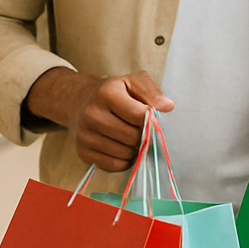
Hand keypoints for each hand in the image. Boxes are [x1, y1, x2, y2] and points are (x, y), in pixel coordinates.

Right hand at [26, 67, 173, 172]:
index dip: (151, 120)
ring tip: (131, 137)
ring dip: (134, 149)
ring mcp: (84, 135)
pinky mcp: (82, 152)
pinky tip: (122, 147)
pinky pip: (114, 165)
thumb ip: (152, 92)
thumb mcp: (134, 82)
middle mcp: (91, 114)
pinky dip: (124, 160)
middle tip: (141, 129)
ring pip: (124, 153)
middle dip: (143, 136)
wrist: (80, 101)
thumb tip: (168, 106)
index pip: (140, 116)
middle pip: (132, 137)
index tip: (152, 118)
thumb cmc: (116, 92)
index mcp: (106, 93)